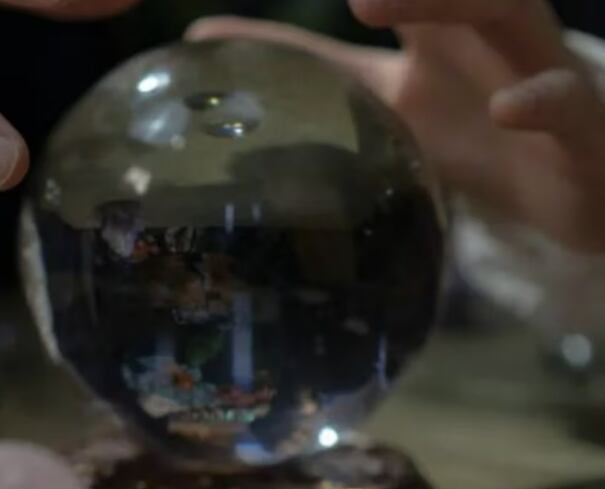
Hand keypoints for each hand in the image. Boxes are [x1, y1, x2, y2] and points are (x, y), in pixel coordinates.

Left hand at [187, 0, 604, 253]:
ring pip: (504, 13)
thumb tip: (204, 39)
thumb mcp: (385, 98)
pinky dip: (538, 102)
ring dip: (444, 1)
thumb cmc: (474, 133)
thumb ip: (311, 68)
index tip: (257, 0)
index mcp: (431, 30)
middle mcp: (480, 37)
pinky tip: (507, 109)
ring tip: (369, 4)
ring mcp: (531, 74)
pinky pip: (564, 105)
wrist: (570, 186)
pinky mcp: (575, 126)